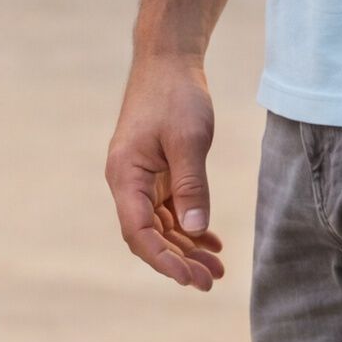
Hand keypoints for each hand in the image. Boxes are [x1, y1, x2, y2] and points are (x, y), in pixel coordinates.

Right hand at [105, 57, 225, 290]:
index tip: (190, 278)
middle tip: (212, 280)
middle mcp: (127, 182)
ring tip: (217, 268)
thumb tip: (194, 230)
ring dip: (186, 248)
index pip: (139, 232)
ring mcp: (141, 179)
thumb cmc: (175, 94)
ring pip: (161, 226)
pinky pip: (169, 210)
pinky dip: (189, 227)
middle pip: (149, 236)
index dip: (163, 260)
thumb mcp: (188, 140)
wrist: (168, 60)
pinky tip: (211, 241)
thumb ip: (191, 186)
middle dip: (179, 261)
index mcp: (125, 176)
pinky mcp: (156, 173)